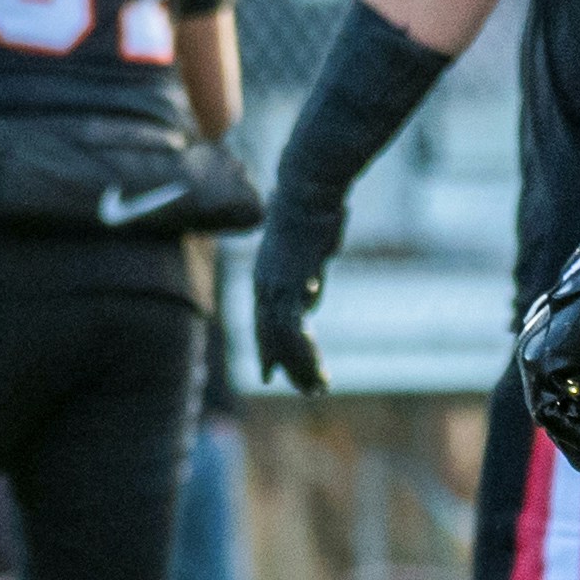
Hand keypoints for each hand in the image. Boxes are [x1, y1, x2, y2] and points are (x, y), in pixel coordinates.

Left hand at [251, 187, 346, 395]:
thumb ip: (305, 278)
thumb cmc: (313, 214)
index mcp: (264, 277)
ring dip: (300, 367)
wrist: (309, 190)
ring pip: (281, 340)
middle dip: (286, 366)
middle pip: (269, 336)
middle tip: (306, 389)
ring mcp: (274, 286)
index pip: (261, 323)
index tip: (269, 374)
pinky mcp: (289, 285)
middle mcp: (263, 285)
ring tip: (317, 387)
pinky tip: (318, 370)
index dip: (266, 350)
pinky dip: (305, 355)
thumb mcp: (308, 253)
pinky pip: (292, 330)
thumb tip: (309, 298)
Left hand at [511, 247, 579, 474]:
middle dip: (570, 441)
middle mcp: (532, 357)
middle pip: (545, 411)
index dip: (569, 424)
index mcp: (542, 351)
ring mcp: (536, 361)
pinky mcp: (548, 364)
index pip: (549, 398)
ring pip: (550, 416)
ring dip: (578, 440)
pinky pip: (563, 408)